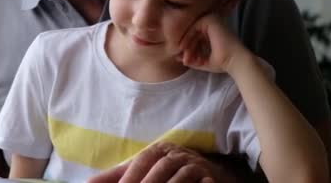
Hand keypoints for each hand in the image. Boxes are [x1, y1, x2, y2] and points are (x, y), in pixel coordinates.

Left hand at [87, 142, 222, 182]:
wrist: (211, 173)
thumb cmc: (169, 172)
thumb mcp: (144, 171)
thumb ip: (118, 176)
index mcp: (159, 150)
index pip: (142, 161)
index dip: (131, 176)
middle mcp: (178, 155)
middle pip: (160, 169)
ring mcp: (196, 166)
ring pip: (180, 178)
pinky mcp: (211, 179)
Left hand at [178, 14, 245, 73]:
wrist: (234, 62)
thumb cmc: (222, 62)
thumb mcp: (203, 60)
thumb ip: (191, 57)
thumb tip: (176, 57)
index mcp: (212, 31)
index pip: (194, 37)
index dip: (187, 48)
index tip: (183, 60)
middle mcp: (212, 23)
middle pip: (191, 33)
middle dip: (186, 47)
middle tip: (184, 60)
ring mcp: (212, 19)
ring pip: (191, 30)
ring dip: (186, 45)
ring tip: (186, 58)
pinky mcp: (210, 20)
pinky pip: (193, 27)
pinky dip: (188, 38)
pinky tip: (186, 49)